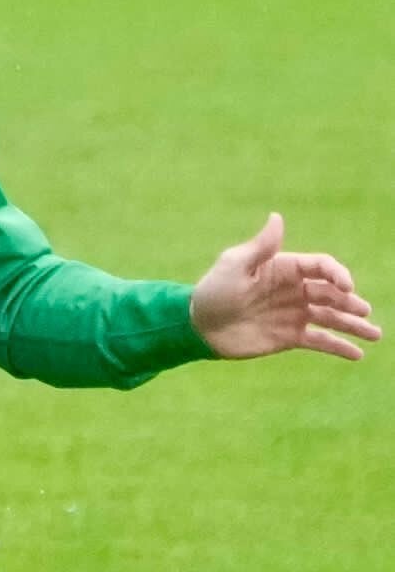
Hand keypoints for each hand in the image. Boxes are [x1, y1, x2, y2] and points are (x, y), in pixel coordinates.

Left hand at [189, 213, 379, 360]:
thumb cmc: (213, 292)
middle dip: (351, 303)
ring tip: (375, 334)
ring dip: (354, 325)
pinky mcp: (289, 337)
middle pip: (331, 293)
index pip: (321, 267)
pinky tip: (357, 354)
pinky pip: (320, 341)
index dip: (337, 275)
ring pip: (331, 318)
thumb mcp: (234, 266)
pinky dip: (339, 347)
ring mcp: (293, 314)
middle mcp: (294, 290)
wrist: (197, 327)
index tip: (346, 288)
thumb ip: (261, 247)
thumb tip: (277, 217)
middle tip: (365, 312)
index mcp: (285, 268)